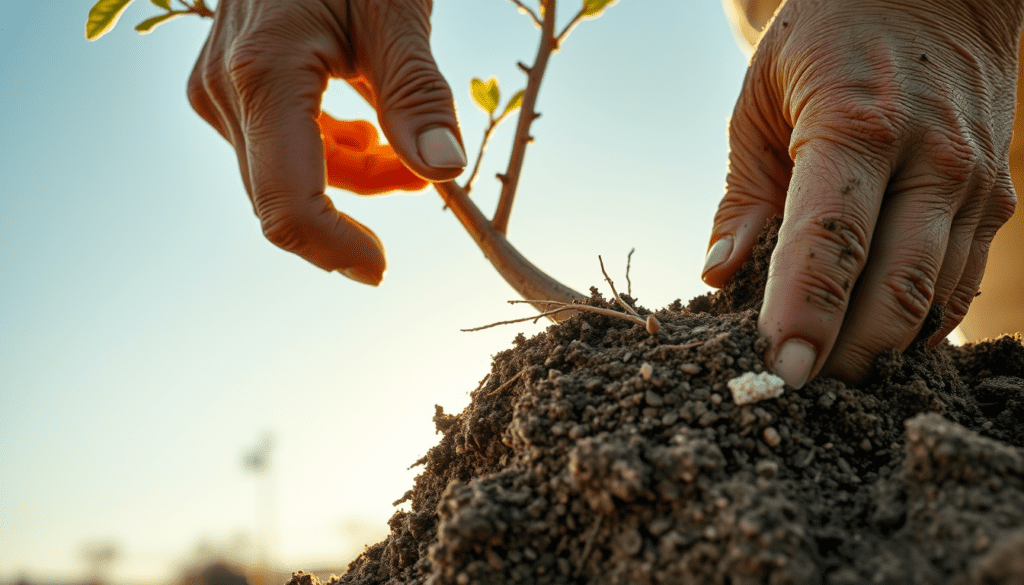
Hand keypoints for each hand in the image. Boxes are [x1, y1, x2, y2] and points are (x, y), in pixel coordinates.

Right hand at [187, 0, 467, 284]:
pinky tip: (367, 132)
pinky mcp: (225, 87)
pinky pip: (277, 147)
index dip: (335, 251)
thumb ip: (418, 96)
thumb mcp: (398, 12)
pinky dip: (329, 153)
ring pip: (286, 175)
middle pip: (285, 198)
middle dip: (357, 206)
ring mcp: (216, 90)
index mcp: (262, 75)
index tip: (381, 270)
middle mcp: (223, 91)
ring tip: (406, 147)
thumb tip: (448, 174)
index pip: (287, 207)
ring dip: (352, 176)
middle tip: (421, 178)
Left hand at [702, 0, 1022, 386]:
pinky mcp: (996, 202)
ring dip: (883, 351)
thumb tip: (719, 273)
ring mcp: (975, 184)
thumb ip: (743, 194)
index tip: (779, 373)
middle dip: (847, 355)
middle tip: (797, 395)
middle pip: (896, 287)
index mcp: (857, 126)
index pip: (830, 240)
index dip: (806, 314)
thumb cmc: (828, 42)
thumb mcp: (762, 100)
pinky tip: (878, 345)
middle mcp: (930, 160)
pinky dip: (920, 327)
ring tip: (832, 381)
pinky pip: (960, 287)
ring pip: (936, 299)